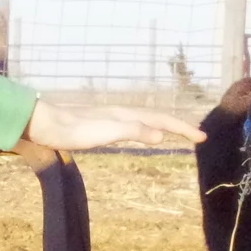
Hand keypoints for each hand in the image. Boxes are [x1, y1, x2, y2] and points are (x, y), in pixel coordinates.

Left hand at [22, 99, 206, 151]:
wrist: (47, 124)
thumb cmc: (75, 130)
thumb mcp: (106, 133)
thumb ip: (133, 132)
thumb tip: (161, 136)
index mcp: (127, 115)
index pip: (162, 121)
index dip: (183, 129)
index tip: (202, 137)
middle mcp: (123, 114)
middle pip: (158, 118)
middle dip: (179, 126)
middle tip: (197, 136)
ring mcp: (113, 118)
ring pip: (147, 121)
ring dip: (165, 126)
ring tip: (176, 133)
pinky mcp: (103, 125)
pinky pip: (135, 126)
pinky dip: (147, 130)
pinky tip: (142, 135)